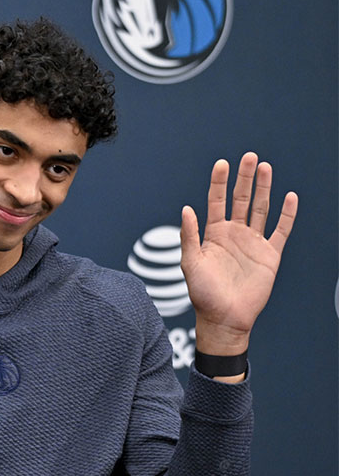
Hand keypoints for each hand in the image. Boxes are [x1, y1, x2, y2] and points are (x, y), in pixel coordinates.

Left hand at [180, 152, 297, 355]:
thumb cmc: (203, 294)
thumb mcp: (190, 263)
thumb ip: (189, 236)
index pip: (216, 201)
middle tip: (250, 157)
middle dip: (245, 178)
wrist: (224, 318)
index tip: (222, 163)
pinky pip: (280, 230)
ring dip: (264, 189)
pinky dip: (286, 214)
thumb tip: (186, 209)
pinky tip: (289, 197)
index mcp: (213, 234)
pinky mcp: (269, 255)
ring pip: (261, 209)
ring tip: (266, 168)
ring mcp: (252, 243)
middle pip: (241, 199)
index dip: (219, 183)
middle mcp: (234, 234)